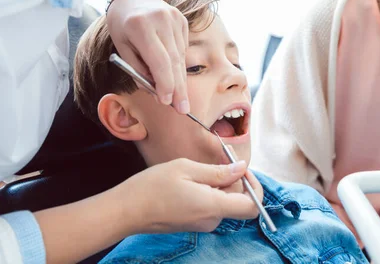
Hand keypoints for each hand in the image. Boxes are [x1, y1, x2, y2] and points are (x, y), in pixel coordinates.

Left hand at [106, 0, 189, 112]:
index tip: (167, 102)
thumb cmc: (122, 24)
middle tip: (183, 110)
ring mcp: (175, 19)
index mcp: (140, 27)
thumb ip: (138, 68)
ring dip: (179, 79)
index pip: (159, 61)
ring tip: (179, 97)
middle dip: (179, 89)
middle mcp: (161, 21)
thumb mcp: (121, 46)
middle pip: (174, 62)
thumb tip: (157, 91)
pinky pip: (182, 48)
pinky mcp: (182, 20)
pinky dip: (178, 63)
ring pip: (180, 57)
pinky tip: (173, 70)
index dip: (165, 84)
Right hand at [119, 158, 261, 233]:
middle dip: (234, 177)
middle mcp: (212, 220)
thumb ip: (218, 171)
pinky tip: (192, 179)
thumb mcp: (186, 168)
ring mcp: (203, 223)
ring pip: (225, 200)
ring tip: (199, 168)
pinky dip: (209, 190)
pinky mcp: (194, 222)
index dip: (254, 186)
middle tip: (220, 156)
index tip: (241, 168)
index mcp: (213, 206)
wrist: (125, 211)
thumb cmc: (152, 187)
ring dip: (219, 182)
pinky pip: (212, 204)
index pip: (253, 206)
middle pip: (239, 200)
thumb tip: (242, 168)